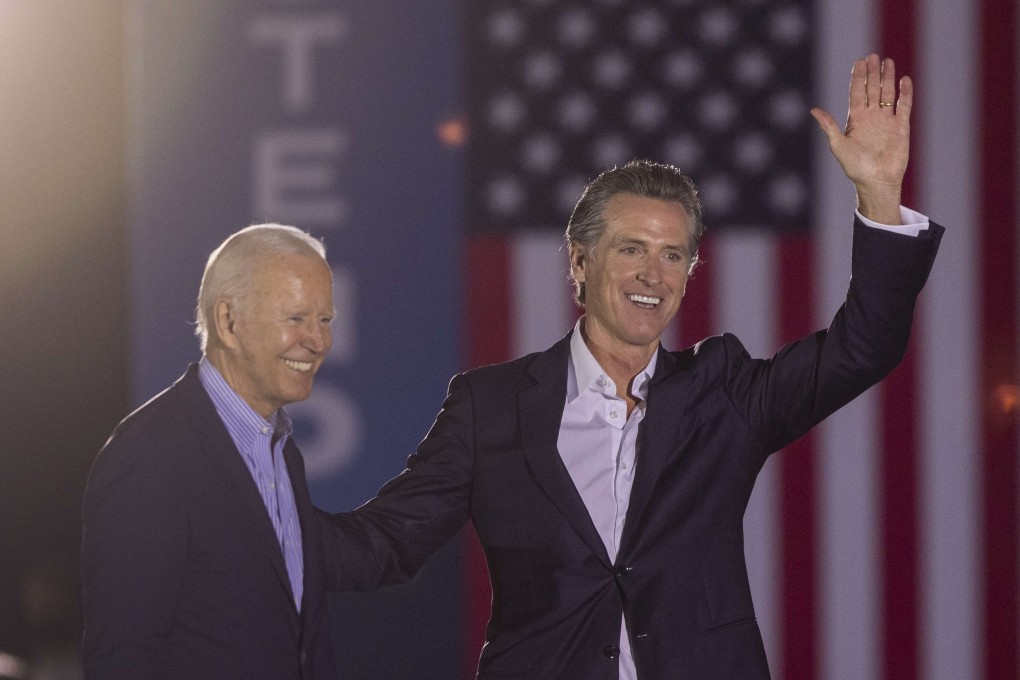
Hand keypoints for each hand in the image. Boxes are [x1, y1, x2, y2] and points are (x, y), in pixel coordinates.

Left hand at [811, 54, 911, 223]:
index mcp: (855, 120)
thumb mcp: (838, 145)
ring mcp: (887, 121)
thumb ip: (828, 126)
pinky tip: (904, 80)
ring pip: (888, 94)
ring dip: (888, 78)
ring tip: (887, 61)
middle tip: (873, 56)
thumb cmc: (855, 167)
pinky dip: (905, 93)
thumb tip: (813, 110)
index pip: (856, 93)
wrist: (877, 181)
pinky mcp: (901, 127)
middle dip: (872, 73)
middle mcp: (871, 117)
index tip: (859, 62)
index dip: (858, 77)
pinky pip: (904, 106)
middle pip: (872, 89)